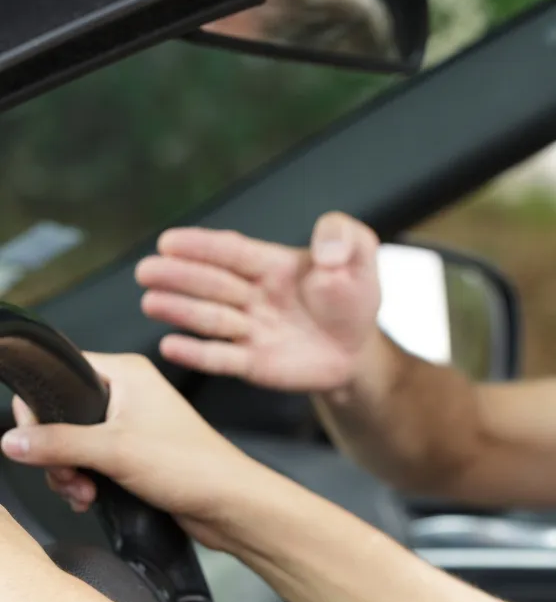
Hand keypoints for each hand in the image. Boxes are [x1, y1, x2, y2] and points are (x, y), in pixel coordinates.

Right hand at [0, 354, 265, 545]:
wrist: (230, 504)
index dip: (40, 408)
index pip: (59, 373)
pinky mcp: (135, 453)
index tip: (35, 439)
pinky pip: (90, 462)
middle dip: (54, 451)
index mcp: (126, 372)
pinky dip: (83, 481)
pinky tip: (90, 498)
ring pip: (72, 442)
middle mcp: (129, 393)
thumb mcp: (114, 451)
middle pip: (61, 413)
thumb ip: (57, 443)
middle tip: (67, 473)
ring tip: (83, 491)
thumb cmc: (193, 466)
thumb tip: (12, 440)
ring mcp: (132, 424)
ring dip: (68, 471)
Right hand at [137, 212, 383, 392]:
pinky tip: (171, 345)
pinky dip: (197, 354)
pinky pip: (223, 359)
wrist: (359, 351)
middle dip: (179, 276)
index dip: (202, 246)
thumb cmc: (353, 298)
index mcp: (272, 265)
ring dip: (180, 310)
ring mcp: (251, 330)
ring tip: (151, 302)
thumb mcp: (361, 256)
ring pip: (211, 318)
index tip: (169, 241)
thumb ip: (345, 237)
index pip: (233, 251)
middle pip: (213, 283)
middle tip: (147, 270)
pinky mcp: (254, 363)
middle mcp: (254, 296)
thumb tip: (326, 254)